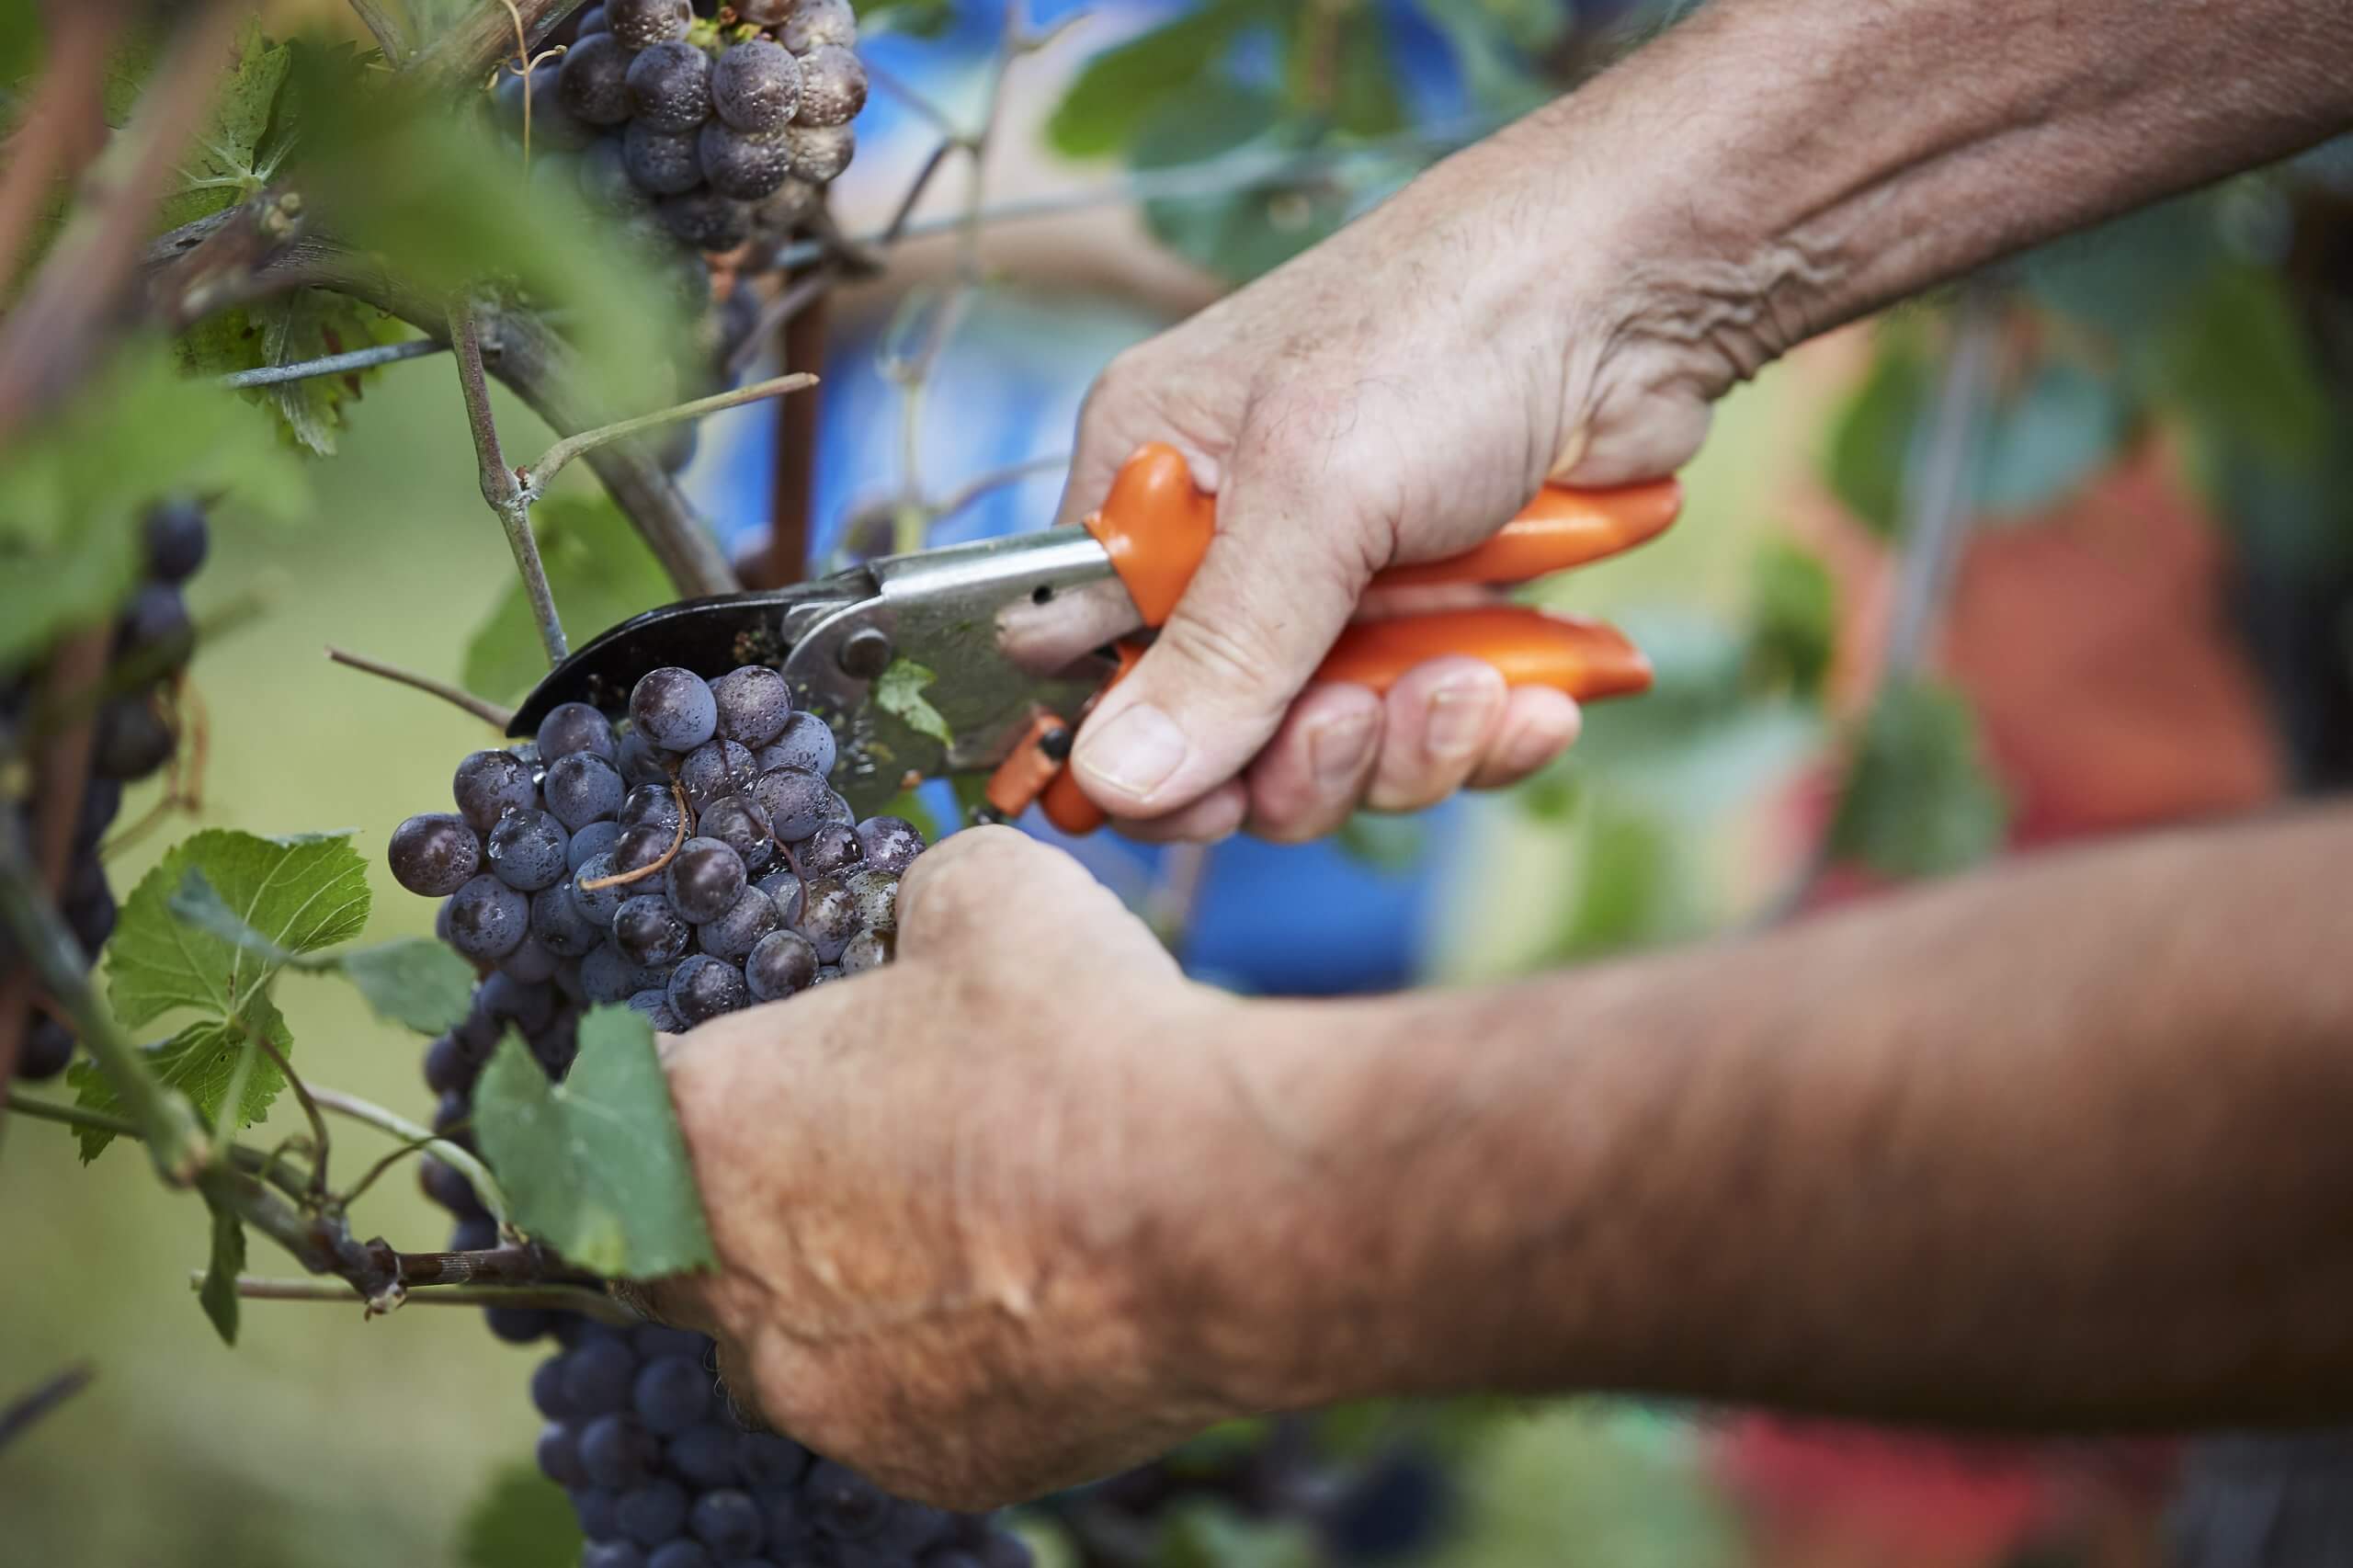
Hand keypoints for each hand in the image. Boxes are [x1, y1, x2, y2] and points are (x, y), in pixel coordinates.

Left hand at [645, 828, 1251, 1508]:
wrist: (1223, 1209)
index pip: (627, 1106)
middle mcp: (734, 1287)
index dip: (697, 1074)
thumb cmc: (1082, 1046)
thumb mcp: (986, 894)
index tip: (755, 1065)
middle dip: (748, 1199)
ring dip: (847, 1290)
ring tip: (968, 1223)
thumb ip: (915, 901)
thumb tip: (923, 913)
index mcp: (708, 1129)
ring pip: (794, 1346)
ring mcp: (829, 1397)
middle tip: (850, 1144)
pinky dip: (948, 1361)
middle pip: (685, 1247)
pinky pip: (907, 1409)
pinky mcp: (934, 1465)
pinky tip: (1035, 1294)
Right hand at [1054, 129, 1721, 841]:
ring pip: (1333, 751)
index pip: (1088, 658)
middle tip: (1355, 723)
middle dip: (1299, 760)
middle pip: (1217, 737)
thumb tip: (1115, 782)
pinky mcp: (1439, 611)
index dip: (1138, 750)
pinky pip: (1430, 733)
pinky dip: (1482, 736)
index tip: (1208, 797)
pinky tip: (1533, 703)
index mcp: (1149, 476)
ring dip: (1405, 748)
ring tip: (1471, 686)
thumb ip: (1221, 647)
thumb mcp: (1316, 490)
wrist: (1643, 288)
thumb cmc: (1453, 329)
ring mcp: (1339, 582)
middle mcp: (1232, 538)